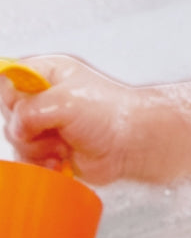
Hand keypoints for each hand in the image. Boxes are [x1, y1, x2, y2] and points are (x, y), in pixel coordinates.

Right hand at [0, 55, 143, 183]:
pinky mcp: (48, 148)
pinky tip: (60, 159)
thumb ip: (29, 110)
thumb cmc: (113, 116)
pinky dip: (41, 163)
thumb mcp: (65, 102)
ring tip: (63, 144)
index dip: (13, 96)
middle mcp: (45, 98)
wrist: (132, 145)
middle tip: (53, 127)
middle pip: (9, 113)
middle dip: (28, 127)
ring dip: (38, 148)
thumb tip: (16, 126)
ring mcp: (46, 124)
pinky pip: (27, 159)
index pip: (9, 76)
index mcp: (49, 74)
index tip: (27, 107)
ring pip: (16, 140)